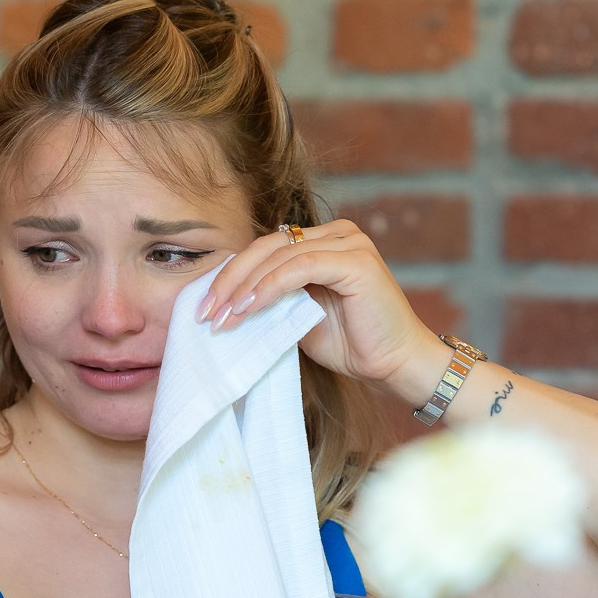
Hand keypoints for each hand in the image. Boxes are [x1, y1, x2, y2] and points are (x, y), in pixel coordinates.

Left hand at [192, 220, 445, 399]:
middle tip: (205, 312)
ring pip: (279, 255)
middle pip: (266, 246)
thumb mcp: (297, 317)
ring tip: (224, 316)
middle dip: (229, 280)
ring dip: (245, 287)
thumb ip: (270, 299)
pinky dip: (270, 287)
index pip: (264, 249)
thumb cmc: (351, 344)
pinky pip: (301, 266)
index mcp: (321, 241)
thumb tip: (225, 302)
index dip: (230, 276)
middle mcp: (336, 234)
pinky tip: (249, 307)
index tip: (204, 308)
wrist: (394, 364)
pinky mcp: (356, 260)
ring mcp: (348, 242)